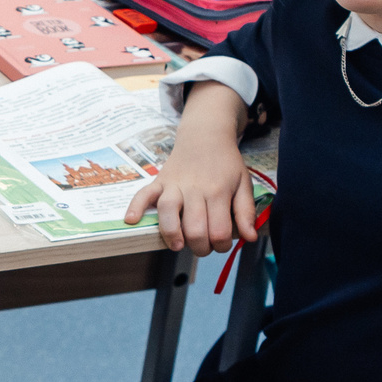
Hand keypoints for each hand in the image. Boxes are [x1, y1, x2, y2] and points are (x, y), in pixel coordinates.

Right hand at [125, 81, 255, 255]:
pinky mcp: (159, 181)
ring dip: (172, 234)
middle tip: (202, 246)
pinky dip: (136, 207)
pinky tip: (131, 220)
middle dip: (200, 247)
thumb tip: (249, 238)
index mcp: (218, 192)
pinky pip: (143, 193)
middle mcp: (195, 189)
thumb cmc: (226, 162)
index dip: (222, 245)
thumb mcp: (244, 184)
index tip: (221, 243)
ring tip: (178, 245)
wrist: (206, 134)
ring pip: (168, 212)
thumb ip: (246, 212)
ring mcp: (174, 185)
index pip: (219, 231)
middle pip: (194, 228)